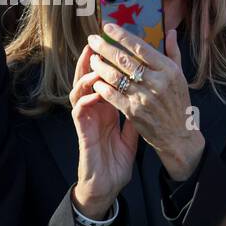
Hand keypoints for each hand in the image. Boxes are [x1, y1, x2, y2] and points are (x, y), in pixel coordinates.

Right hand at [70, 41, 137, 218]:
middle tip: (96, 42)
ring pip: (79, 89)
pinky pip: (80, 108)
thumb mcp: (131, 133)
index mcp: (104, 110)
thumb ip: (135, 113)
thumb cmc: (116, 160)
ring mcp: (85, 119)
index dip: (106, 63)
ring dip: (85, 74)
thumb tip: (147, 97)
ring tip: (93, 60)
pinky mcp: (82, 130)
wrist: (106, 184)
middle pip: (87, 79)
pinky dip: (86, 95)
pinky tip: (95, 87)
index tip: (114, 46)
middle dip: (90, 60)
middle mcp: (92, 111)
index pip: (103, 80)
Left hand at [87, 25, 204, 181]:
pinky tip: (94, 80)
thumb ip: (173, 53)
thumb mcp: (180, 76)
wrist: (178, 134)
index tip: (107, 27)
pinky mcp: (133, 111)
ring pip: (115, 76)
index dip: (122, 36)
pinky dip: (101, 86)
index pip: (141, 47)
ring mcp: (144, 97)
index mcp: (169, 69)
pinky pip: (112, 95)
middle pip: (124, 59)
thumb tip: (169, 31)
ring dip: (99, 66)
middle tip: (92, 39)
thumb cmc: (176, 101)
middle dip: (104, 47)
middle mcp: (157, 81)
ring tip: (92, 59)